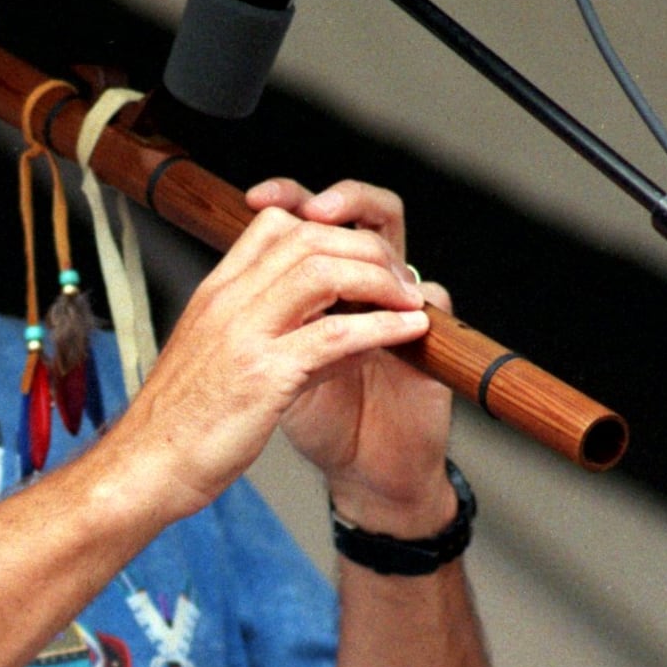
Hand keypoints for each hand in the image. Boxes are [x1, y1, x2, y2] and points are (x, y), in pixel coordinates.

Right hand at [103, 177, 432, 523]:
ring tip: (410, 301)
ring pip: (325, 272)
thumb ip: (271, 336)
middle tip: (401, 280)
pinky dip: (382, 327)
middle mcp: (228, 301)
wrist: (143, 469)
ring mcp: (244, 334)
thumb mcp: (219, 362)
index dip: (328, 228)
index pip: (275, 225)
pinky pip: (336, 333)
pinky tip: (408, 332)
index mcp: (215, 293)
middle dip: (367, 250)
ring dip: (381, 281)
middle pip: (310, 238)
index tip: (362, 256)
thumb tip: (335, 329)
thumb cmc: (178, 426)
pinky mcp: (264, 374)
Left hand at [247, 177, 455, 534]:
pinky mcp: (431, 337)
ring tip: (348, 244)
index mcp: (319, 288)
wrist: (364, 470)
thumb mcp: (277, 370)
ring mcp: (398, 306)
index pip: (309, 218)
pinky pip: (436, 299)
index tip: (255, 195)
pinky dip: (414, 295)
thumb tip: (230, 280)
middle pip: (360, 212)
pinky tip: (393, 307)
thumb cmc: (320, 422)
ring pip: (400, 240)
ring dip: (373, 234)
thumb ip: (269, 324)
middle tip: (313, 211)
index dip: (288, 196)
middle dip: (337, 200)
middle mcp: (360, 287)